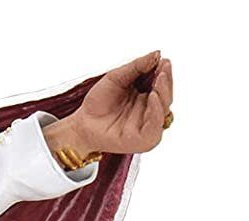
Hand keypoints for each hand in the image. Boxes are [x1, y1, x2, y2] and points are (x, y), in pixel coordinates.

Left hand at [58, 50, 173, 156]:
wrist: (82, 123)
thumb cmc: (97, 102)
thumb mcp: (117, 77)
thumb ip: (137, 66)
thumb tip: (157, 54)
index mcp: (146, 96)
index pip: (161, 84)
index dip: (163, 72)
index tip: (163, 60)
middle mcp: (149, 110)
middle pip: (165, 96)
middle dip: (166, 81)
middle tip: (163, 68)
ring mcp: (147, 125)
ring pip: (164, 110)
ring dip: (164, 92)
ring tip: (159, 78)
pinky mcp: (143, 139)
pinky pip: (155, 127)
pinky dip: (156, 112)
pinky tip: (153, 97)